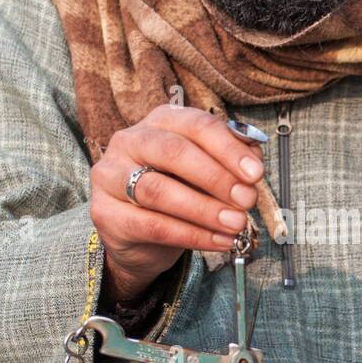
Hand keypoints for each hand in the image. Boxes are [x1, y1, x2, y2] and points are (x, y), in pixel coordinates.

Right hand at [90, 104, 263, 302]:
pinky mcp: (105, 212)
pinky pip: (153, 225)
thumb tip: (254, 161)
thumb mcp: (205, 173)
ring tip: (236, 223)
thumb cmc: (177, 193)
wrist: (140, 237)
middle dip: (216, 177)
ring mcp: (110, 175)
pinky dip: (192, 235)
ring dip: (205, 210)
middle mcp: (130, 141)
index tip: (255, 173)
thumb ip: (229, 162)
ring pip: (160, 191)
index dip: (228, 149)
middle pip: (174, 152)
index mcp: (160, 121)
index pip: (196, 125)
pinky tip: (218, 241)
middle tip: (246, 200)